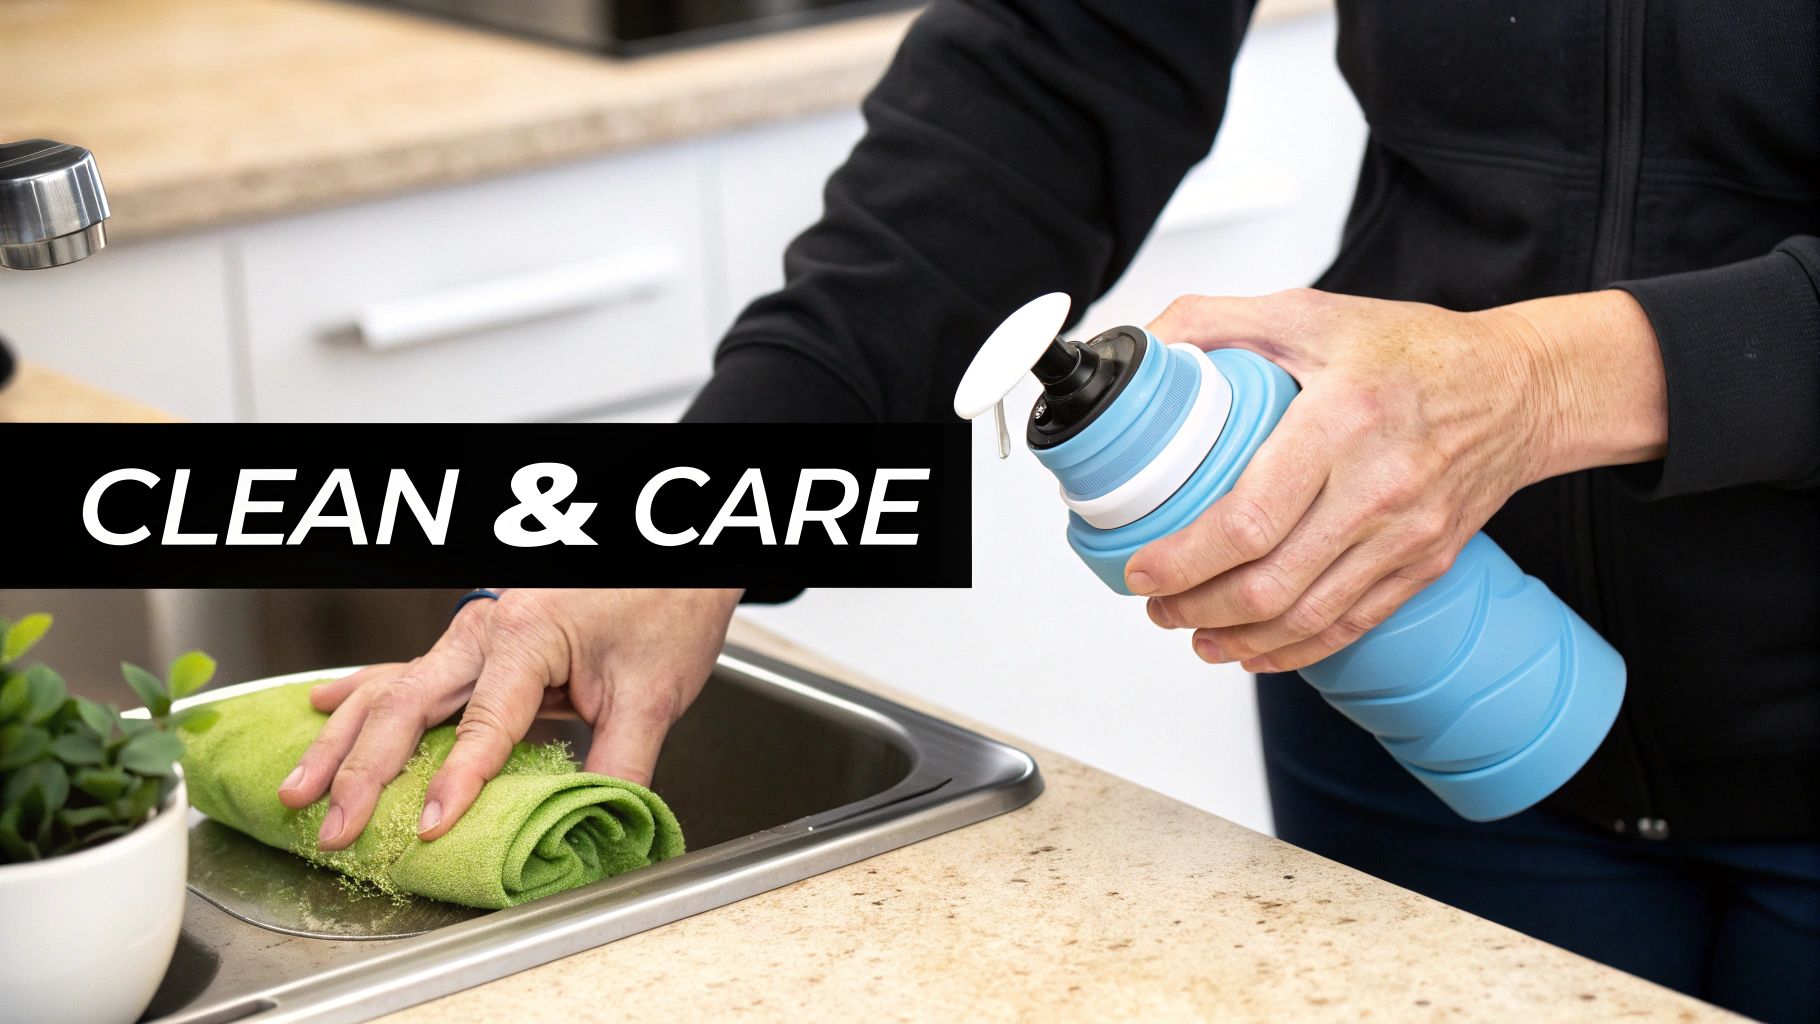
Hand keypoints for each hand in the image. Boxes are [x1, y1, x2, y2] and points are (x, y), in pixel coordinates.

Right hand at [278, 587, 742, 849]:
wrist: (674, 559)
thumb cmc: (664, 606)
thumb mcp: (653, 695)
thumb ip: (619, 766)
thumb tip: (596, 825)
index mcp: (527, 636)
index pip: (482, 725)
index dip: (455, 783)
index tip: (427, 829)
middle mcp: (486, 629)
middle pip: (407, 706)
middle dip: (363, 771)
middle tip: (334, 826)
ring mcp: (473, 633)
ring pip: (390, 689)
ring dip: (341, 742)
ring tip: (298, 789)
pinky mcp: (475, 642)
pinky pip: (403, 670)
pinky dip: (360, 695)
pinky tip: (320, 710)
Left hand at [1126, 287, 1664, 672]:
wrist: (1519, 389)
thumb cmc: (1414, 352)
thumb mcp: (1308, 314)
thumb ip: (1214, 321)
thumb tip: (1144, 347)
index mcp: (1342, 421)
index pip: (1250, 519)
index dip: (1184, 559)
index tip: (1141, 568)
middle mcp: (1378, 487)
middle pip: (1270, 583)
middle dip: (1195, 606)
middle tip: (1156, 603)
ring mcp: (1405, 535)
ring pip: (1306, 617)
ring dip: (1235, 636)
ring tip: (1192, 630)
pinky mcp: (1423, 564)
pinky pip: (1350, 626)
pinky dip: (1293, 649)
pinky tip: (1253, 648)